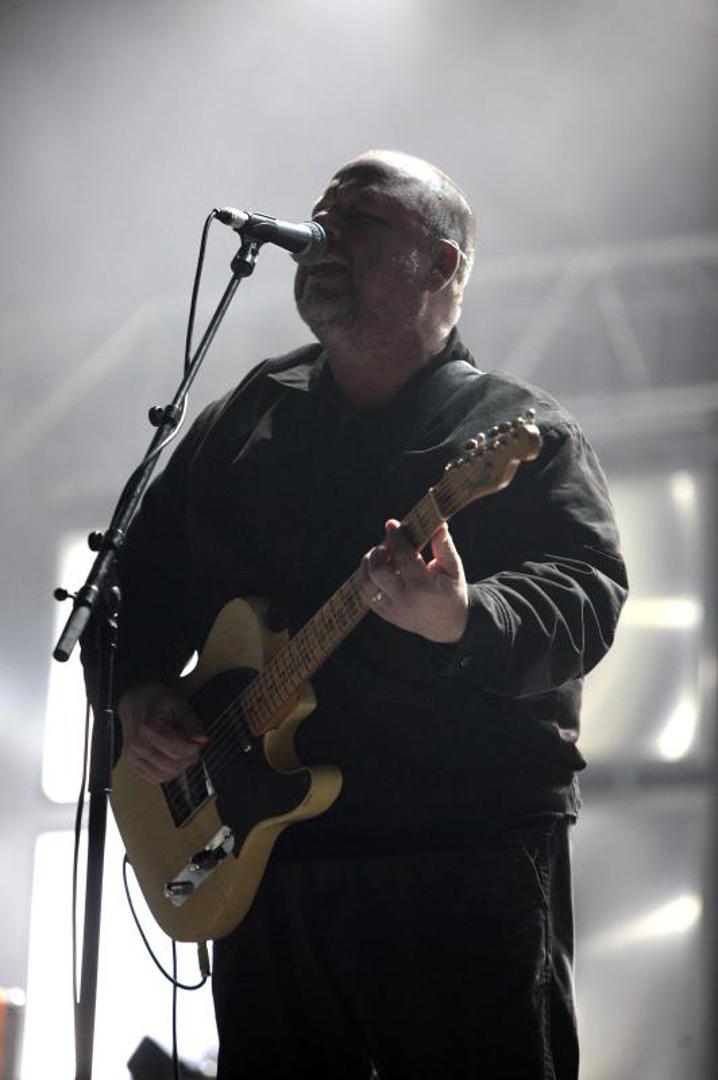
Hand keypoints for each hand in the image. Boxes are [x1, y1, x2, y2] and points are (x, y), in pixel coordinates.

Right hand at [117, 680, 208, 783]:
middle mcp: (137, 746)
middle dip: (188, 758)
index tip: (199, 741)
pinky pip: (155, 778)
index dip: (194, 748)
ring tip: (180, 749)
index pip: (177, 751)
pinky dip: (168, 772)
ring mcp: (133, 756)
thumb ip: (192, 723)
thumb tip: (202, 740)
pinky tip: (170, 757)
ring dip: (179, 766)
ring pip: (165, 776)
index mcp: (148, 728)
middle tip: (192, 745)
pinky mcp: (133, 764)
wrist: (135, 701)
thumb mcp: (178, 704)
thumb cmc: (155, 700)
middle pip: (172, 766)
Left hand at [360, 519, 468, 642]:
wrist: (450, 624)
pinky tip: (378, 569)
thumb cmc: (452, 590)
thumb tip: (438, 523)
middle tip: (387, 545)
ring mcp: (392, 610)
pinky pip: (366, 594)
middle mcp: (404, 600)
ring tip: (381, 556)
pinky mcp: (386, 615)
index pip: (402, 557)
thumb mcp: (453, 568)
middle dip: (378, 552)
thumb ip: (444, 545)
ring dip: (368, 564)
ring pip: (366, 583)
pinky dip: (366, 578)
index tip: (392, 524)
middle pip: (377, 570)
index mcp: (423, 586)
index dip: (395, 538)